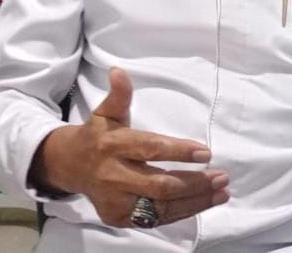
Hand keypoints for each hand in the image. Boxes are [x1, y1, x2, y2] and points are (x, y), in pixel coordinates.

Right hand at [32, 67, 229, 226]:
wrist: (69, 166)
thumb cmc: (97, 135)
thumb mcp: (105, 112)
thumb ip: (119, 95)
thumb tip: (118, 71)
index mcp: (112, 145)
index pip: (150, 149)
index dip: (179, 151)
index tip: (206, 152)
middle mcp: (113, 175)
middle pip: (159, 185)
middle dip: (194, 183)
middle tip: (221, 176)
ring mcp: (115, 201)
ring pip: (161, 207)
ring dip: (195, 201)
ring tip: (222, 191)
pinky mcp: (118, 219)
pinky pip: (155, 219)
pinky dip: (182, 212)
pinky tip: (204, 203)